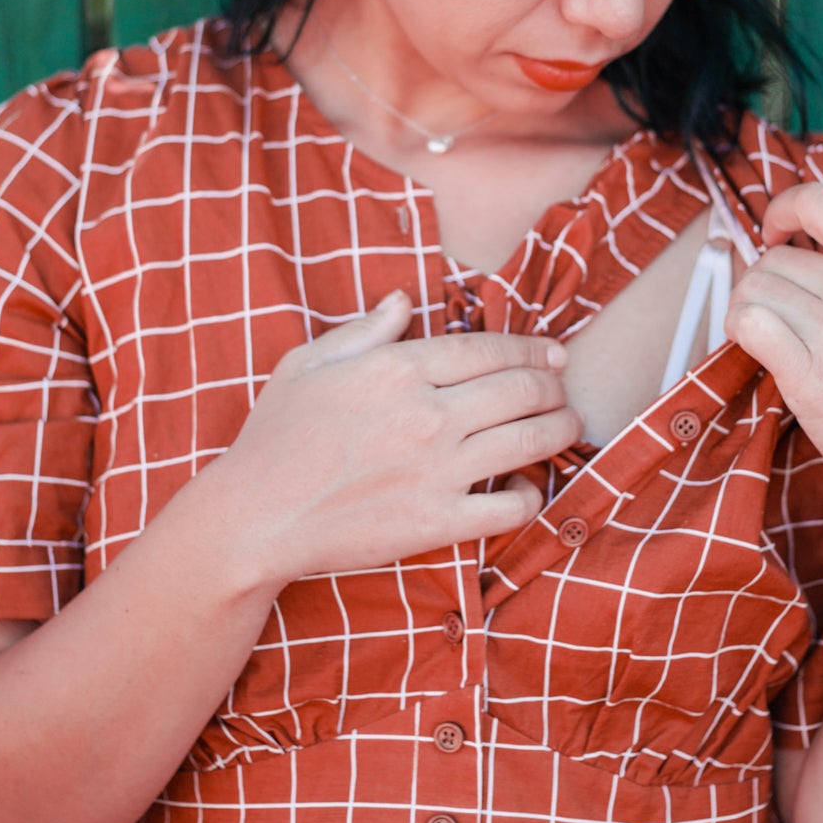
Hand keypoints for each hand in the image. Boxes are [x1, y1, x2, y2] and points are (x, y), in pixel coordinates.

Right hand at [203, 289, 580, 586]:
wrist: (254, 516)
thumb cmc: (273, 438)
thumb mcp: (307, 364)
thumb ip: (364, 330)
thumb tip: (403, 300)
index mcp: (397, 368)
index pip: (489, 348)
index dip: (532, 349)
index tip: (554, 355)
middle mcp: (426, 414)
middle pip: (522, 390)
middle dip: (555, 387)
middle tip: (565, 391)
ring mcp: (436, 469)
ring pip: (531, 440)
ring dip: (561, 429)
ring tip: (568, 426)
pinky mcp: (438, 522)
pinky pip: (512, 505)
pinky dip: (532, 493)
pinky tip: (526, 485)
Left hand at [724, 185, 822, 523]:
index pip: (819, 201)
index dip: (782, 210)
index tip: (776, 234)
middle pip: (773, 258)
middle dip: (763, 282)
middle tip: (778, 314)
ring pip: (753, 289)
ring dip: (747, 309)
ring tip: (769, 335)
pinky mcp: (809, 375)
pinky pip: (748, 324)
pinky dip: (739, 330)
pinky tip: (755, 347)